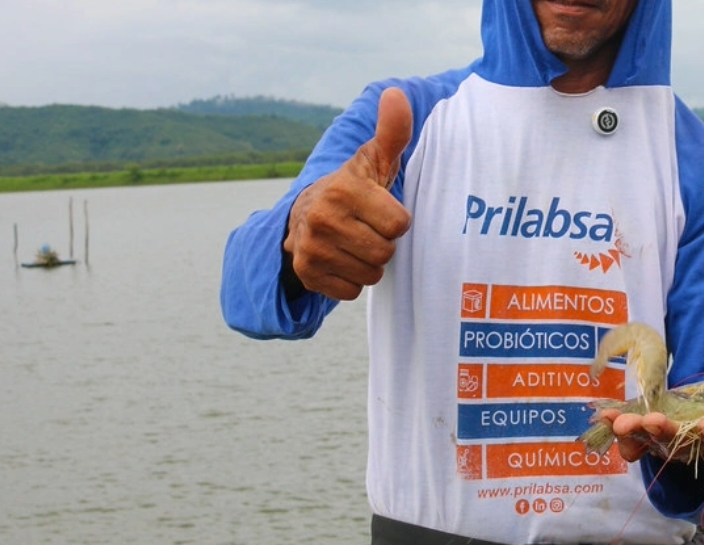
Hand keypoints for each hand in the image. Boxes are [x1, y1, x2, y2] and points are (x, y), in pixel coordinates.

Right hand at [284, 87, 413, 299]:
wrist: (304, 215)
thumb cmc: (354, 188)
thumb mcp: (373, 160)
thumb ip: (392, 132)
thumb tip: (397, 93)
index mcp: (344, 189)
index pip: (399, 225)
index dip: (396, 220)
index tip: (380, 210)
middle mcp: (322, 219)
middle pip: (385, 253)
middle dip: (383, 244)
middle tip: (366, 228)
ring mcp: (311, 249)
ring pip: (370, 275)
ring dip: (369, 264)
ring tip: (354, 242)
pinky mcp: (306, 274)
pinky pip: (351, 291)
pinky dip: (351, 281)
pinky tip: (341, 259)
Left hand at [598, 409, 703, 462]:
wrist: (698, 419)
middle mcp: (689, 445)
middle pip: (677, 443)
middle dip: (664, 433)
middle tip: (653, 422)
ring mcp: (662, 442)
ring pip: (647, 442)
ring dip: (633, 433)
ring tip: (620, 423)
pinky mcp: (641, 435)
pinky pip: (626, 435)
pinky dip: (613, 426)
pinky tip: (602, 415)